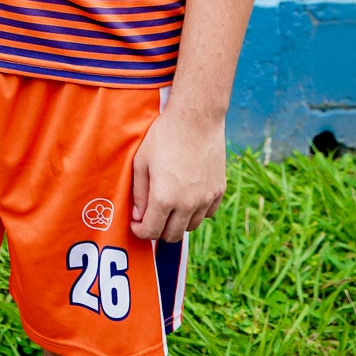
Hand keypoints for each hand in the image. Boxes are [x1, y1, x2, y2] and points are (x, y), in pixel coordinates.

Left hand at [130, 104, 225, 242]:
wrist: (196, 119)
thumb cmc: (164, 137)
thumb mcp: (141, 162)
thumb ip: (139, 193)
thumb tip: (139, 215)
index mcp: (164, 198)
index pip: (151, 231)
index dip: (141, 231)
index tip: (137, 225)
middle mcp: (187, 204)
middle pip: (172, 235)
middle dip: (158, 230)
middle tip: (151, 217)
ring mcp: (206, 199)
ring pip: (190, 226)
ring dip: (177, 222)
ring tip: (169, 205)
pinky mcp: (219, 191)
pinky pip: (207, 213)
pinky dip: (195, 212)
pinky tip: (187, 197)